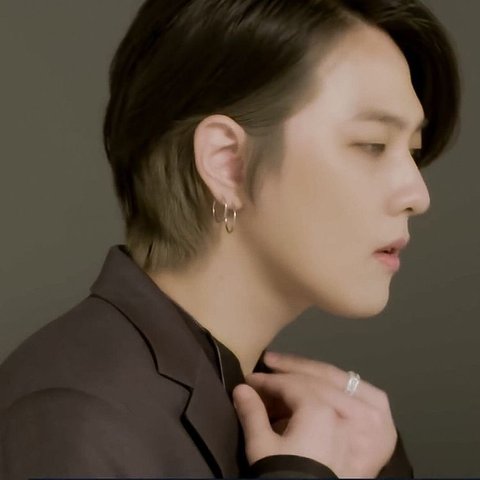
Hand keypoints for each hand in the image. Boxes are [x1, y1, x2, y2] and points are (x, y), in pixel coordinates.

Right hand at [232, 351, 397, 477]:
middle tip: (269, 361)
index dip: (267, 380)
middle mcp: (344, 411)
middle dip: (290, 368)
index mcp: (320, 410)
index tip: (248, 379)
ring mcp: (361, 421)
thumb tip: (240, 389)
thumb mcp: (263, 449)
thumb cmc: (286, 476)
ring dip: (312, 375)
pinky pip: (353, 398)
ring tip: (290, 372)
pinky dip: (332, 390)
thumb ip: (252, 414)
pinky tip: (317, 389)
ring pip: (336, 384)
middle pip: (315, 378)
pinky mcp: (370, 433)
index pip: (291, 384)